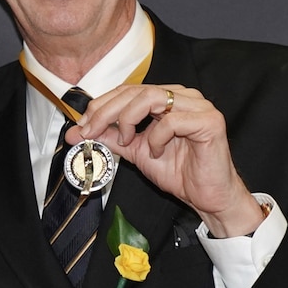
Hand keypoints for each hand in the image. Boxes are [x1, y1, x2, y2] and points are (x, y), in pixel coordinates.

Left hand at [67, 84, 263, 236]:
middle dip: (106, 111)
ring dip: (128, 119)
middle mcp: (183, 96)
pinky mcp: (209, 121)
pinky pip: (172, 121)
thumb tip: (78, 132)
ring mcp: (198, 106)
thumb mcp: (136, 151)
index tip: (82, 125)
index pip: (128, 90)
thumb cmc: (179, 172)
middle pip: (135, 91)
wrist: (208, 197)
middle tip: (90, 131)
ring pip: (151, 97)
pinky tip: (157, 152)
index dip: (101, 105)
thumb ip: (110, 138)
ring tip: (127, 141)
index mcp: (167, 98)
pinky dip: (156, 137)